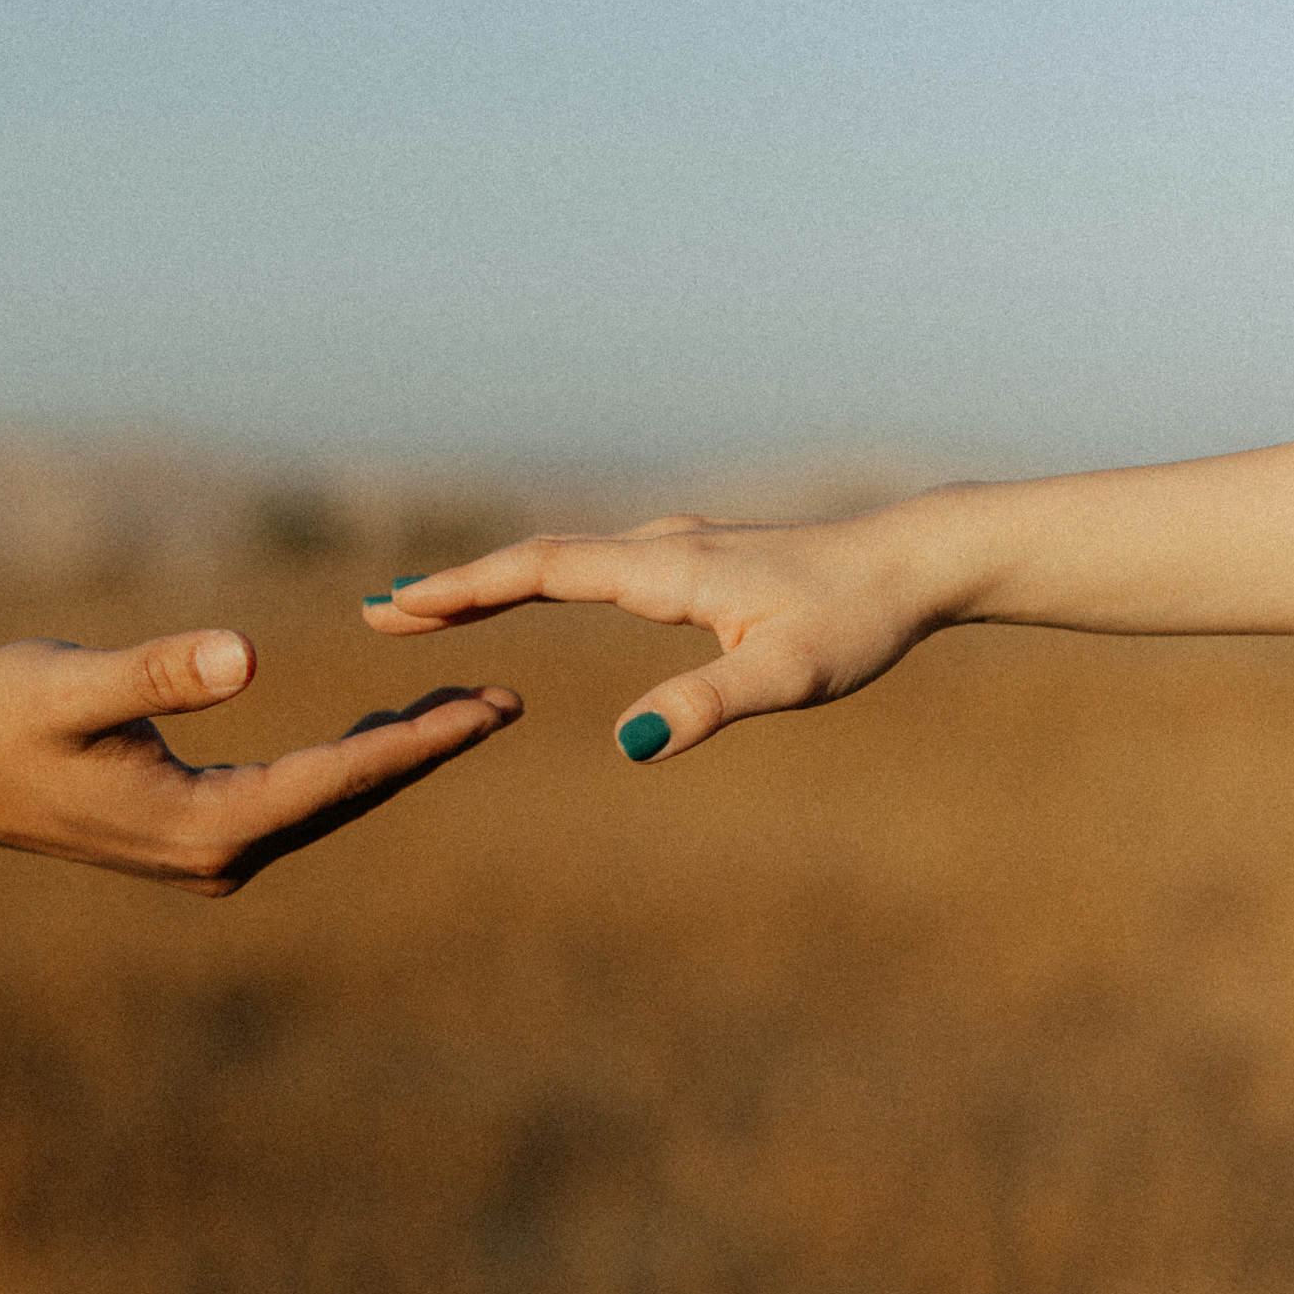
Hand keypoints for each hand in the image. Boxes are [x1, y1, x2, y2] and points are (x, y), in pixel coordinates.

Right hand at [0, 629, 522, 893]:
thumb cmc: (2, 715)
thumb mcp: (76, 682)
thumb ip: (160, 670)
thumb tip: (246, 655)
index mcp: (204, 824)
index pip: (338, 780)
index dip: (420, 741)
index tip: (491, 710)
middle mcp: (218, 854)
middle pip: (349, 799)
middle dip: (428, 750)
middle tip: (509, 703)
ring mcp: (208, 854)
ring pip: (327, 803)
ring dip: (394, 760)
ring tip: (465, 713)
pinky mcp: (196, 837)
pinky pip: (297, 801)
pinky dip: (346, 767)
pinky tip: (379, 736)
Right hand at [363, 512, 944, 762]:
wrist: (915, 562)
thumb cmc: (857, 620)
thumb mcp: (787, 676)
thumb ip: (706, 704)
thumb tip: (628, 745)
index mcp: (663, 569)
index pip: (539, 570)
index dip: (464, 589)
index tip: (396, 607)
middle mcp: (657, 548)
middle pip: (532, 561)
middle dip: (454, 588)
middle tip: (378, 612)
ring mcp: (672, 549)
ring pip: (557, 559)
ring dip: (488, 581)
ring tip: (428, 607)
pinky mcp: (691, 561)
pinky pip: (587, 565)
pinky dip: (534, 578)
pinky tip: (526, 592)